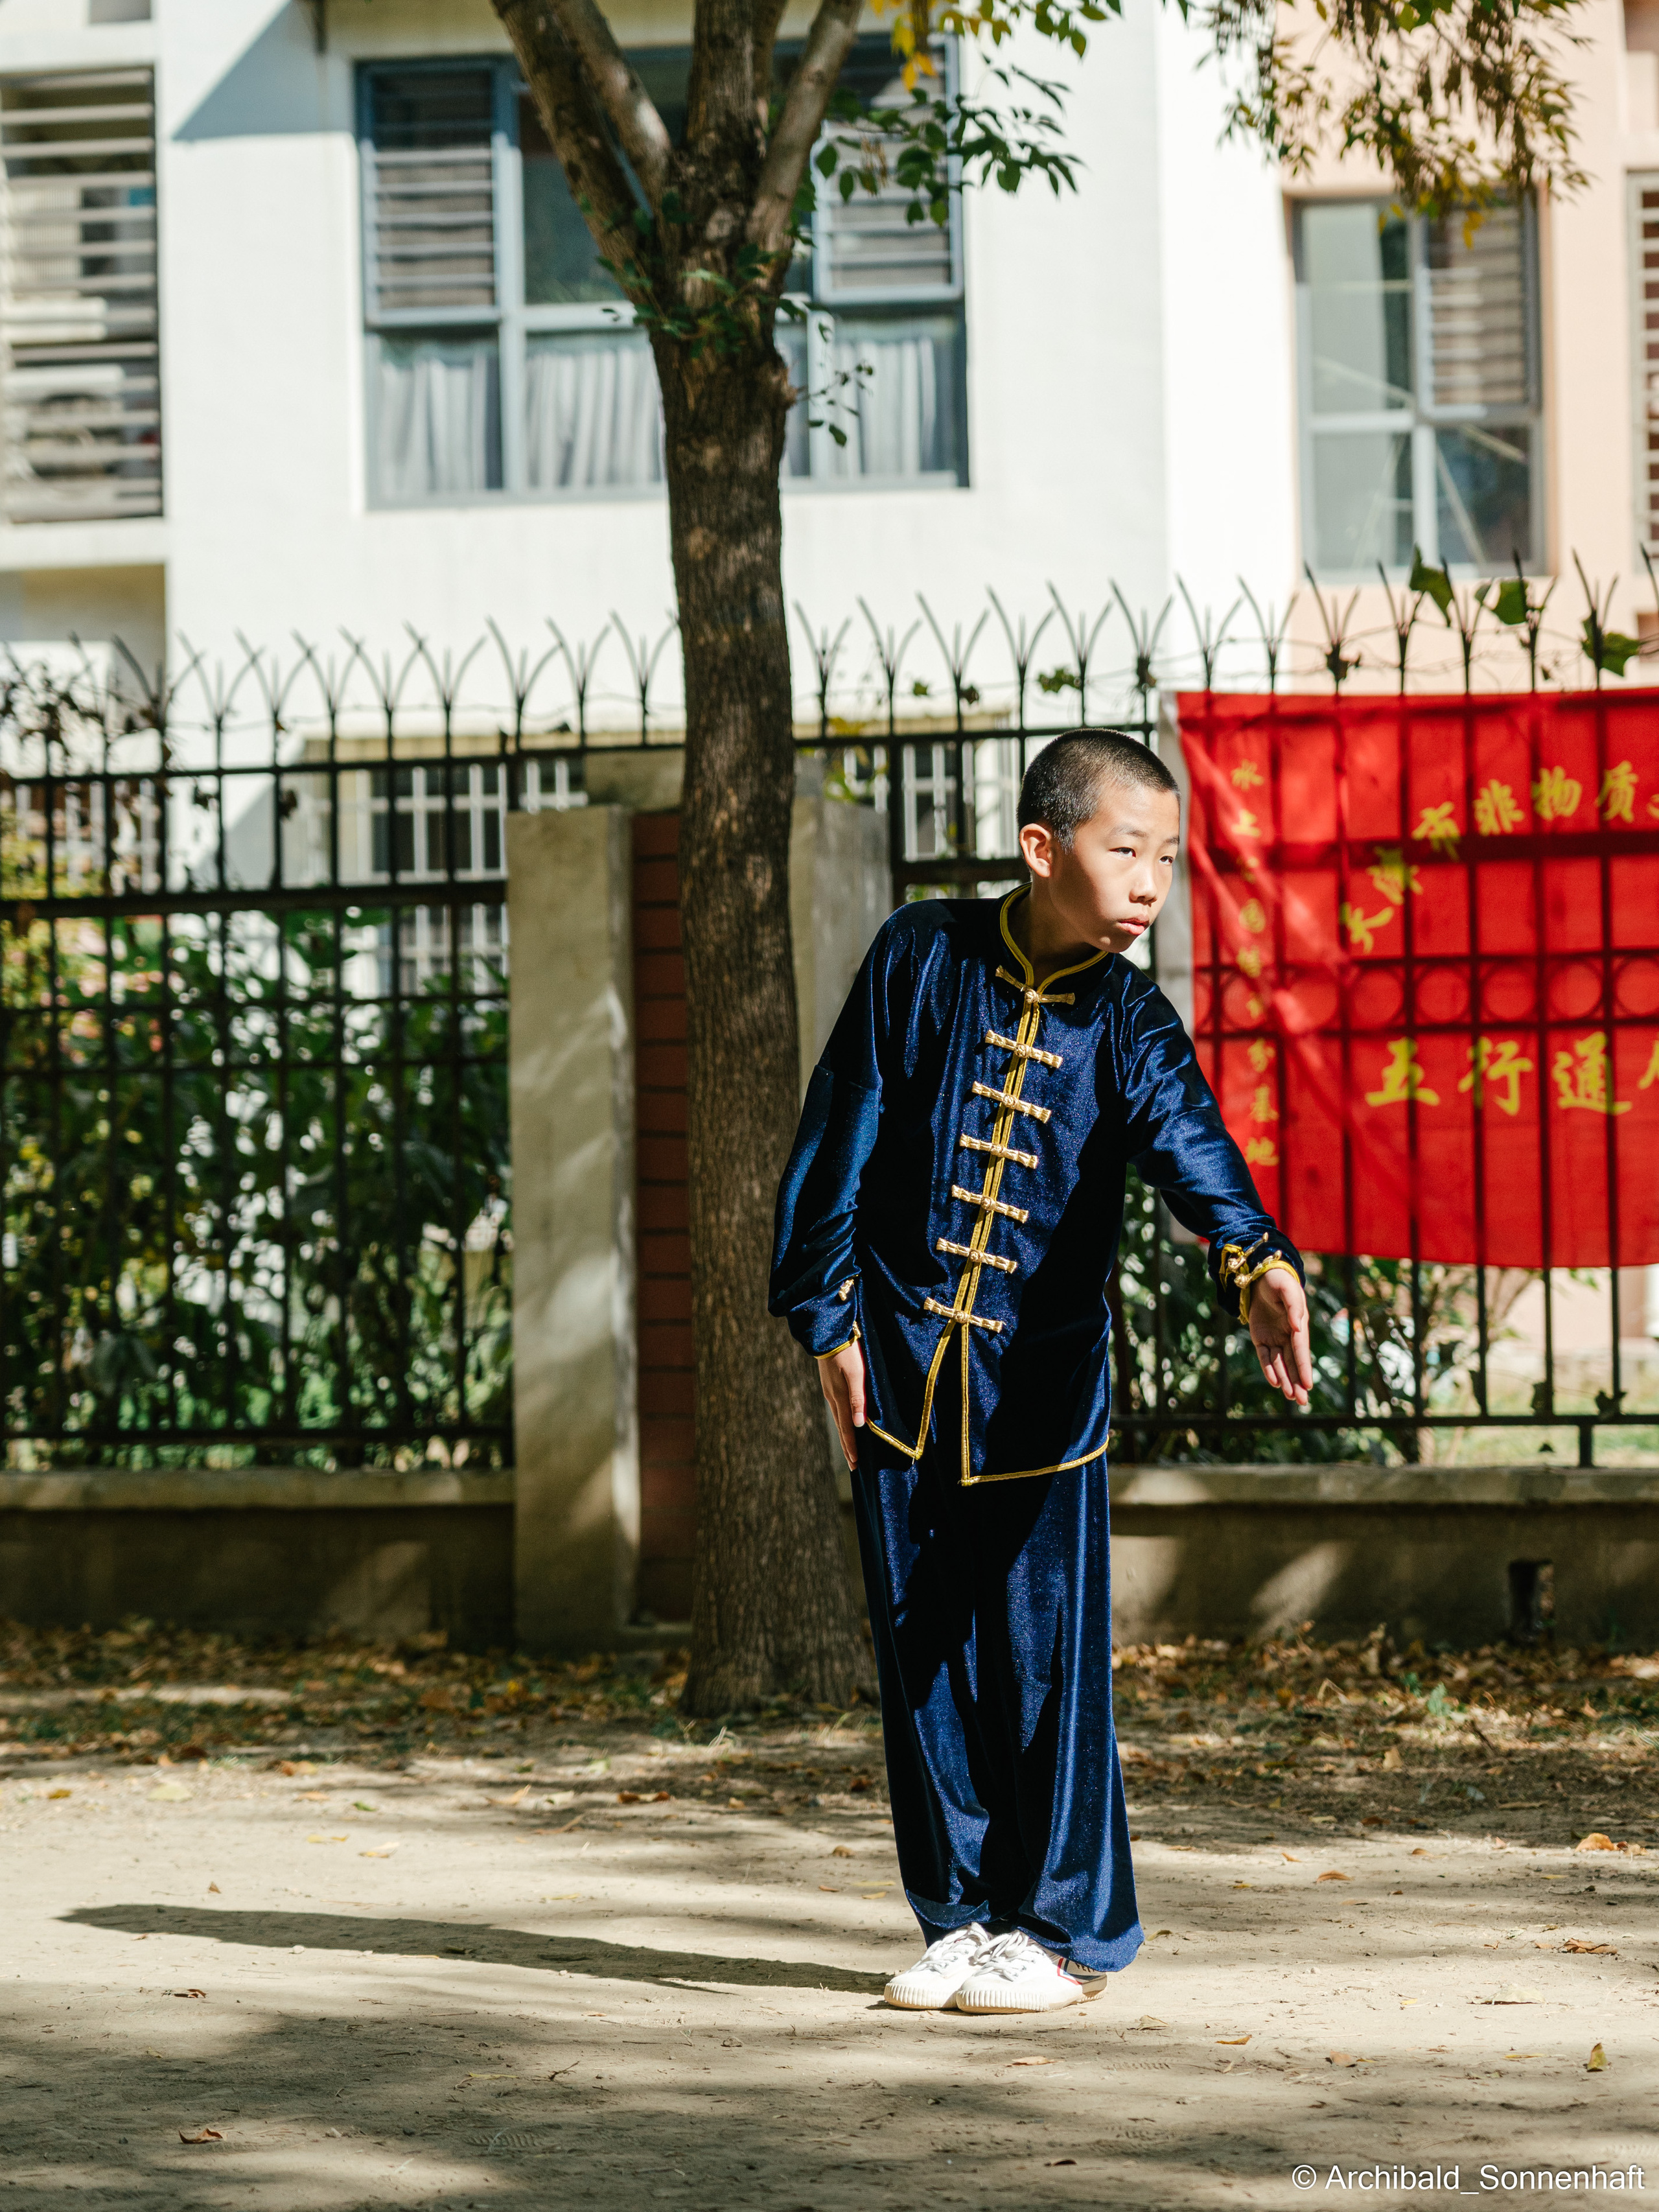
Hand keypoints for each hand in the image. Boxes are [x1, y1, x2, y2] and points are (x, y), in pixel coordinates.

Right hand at [816, 1340, 866, 1469]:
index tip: (855, 1464)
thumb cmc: (847, 1352)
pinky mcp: (829, 1385)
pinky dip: (842, 1423)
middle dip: (847, 1448)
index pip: (847, 1429)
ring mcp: (829, 1392)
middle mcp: (832, 1398)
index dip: (852, 1447)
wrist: (829, 1334)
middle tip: (853, 1466)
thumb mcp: (855, 1374)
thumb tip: (859, 1425)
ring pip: (838, 1420)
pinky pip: (836, 1410)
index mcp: (839, 1398)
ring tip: (849, 1450)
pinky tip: (844, 1423)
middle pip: (841, 1428)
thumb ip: (858, 1398)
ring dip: (844, 1437)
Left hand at [1249, 1268, 1312, 1406]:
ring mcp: (1274, 1338)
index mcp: (1299, 1326)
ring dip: (1285, 1379)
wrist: (1261, 1277)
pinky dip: (1269, 1369)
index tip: (1308, 1385)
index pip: (1301, 1351)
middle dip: (1297, 1382)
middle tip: (1302, 1402)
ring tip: (1291, 1397)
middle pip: (1293, 1362)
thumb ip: (1293, 1307)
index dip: (1304, 1368)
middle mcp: (1288, 1335)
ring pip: (1280, 1363)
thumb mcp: (1288, 1290)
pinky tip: (1275, 1382)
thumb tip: (1296, 1327)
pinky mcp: (1260, 1338)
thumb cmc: (1279, 1282)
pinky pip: (1265, 1357)